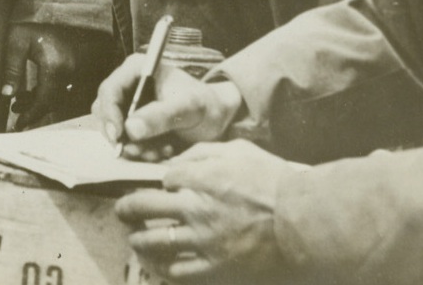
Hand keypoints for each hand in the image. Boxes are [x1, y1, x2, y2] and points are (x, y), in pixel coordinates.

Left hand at [2, 23, 111, 128]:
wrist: (67, 12)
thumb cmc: (38, 25)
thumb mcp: (19, 39)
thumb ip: (12, 66)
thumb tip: (6, 94)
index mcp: (55, 68)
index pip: (44, 101)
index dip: (31, 115)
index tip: (18, 126)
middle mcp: (69, 73)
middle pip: (51, 102)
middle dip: (33, 111)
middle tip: (16, 118)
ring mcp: (75, 72)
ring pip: (56, 97)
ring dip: (38, 102)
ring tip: (18, 103)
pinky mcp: (76, 70)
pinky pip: (62, 89)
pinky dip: (47, 94)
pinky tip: (32, 92)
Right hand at [92, 53, 242, 159]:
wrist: (216, 119)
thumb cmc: (205, 104)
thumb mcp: (187, 108)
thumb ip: (160, 116)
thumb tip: (130, 129)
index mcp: (137, 69)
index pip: (109, 90)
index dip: (109, 114)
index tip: (119, 136)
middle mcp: (128, 86)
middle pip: (104, 112)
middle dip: (121, 136)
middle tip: (141, 151)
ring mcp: (130, 106)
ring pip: (113, 131)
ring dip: (134, 147)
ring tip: (161, 150)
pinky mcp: (134, 125)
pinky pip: (125, 143)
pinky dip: (141, 152)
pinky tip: (162, 150)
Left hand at [115, 140, 296, 281]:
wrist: (300, 221)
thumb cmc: (273, 182)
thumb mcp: (240, 150)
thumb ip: (206, 152)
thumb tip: (182, 158)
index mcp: (201, 177)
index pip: (165, 177)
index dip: (161, 181)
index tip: (164, 184)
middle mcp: (196, 208)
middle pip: (146, 206)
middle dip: (128, 206)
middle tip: (122, 209)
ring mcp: (203, 240)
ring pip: (155, 241)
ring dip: (139, 239)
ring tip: (134, 238)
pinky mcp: (214, 266)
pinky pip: (179, 271)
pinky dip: (164, 268)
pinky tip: (159, 265)